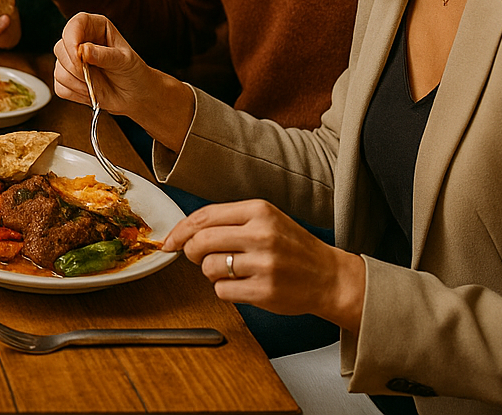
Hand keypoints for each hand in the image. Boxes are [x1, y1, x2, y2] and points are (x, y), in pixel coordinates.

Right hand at [53, 11, 192, 147]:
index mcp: (95, 27)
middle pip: (61, 48)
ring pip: (59, 69)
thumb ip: (105, 55)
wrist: (134, 95)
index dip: (72, 36)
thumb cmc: (133, 73)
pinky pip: (60, 86)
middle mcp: (80, 41)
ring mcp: (71, 60)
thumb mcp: (124, 61)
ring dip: (78, 82)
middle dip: (74, 66)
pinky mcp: (67, 78)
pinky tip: (91, 92)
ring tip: (98, 85)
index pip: (76, 23)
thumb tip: (83, 50)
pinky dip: (75, 93)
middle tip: (91, 75)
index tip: (77, 53)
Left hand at [159, 199, 366, 330]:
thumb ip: (229, 221)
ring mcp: (264, 264)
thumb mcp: (266, 220)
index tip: (171, 241)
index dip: (181, 230)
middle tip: (199, 257)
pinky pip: (222, 291)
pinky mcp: (265, 291)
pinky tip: (243, 284)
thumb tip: (185, 232)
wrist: (330, 277)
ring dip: (212, 273)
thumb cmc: (293, 248)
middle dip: (192, 252)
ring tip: (233, 270)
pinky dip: (225, 290)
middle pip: (201, 241)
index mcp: (259, 211)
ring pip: (209, 268)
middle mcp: (261, 234)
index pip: (204, 216)